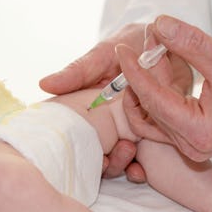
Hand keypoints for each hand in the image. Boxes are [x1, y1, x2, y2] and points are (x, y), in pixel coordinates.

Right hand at [39, 24, 145, 179]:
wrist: (168, 41)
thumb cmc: (129, 44)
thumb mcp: (101, 57)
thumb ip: (76, 73)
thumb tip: (43, 84)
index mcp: (88, 109)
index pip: (75, 137)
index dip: (76, 152)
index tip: (85, 157)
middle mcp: (106, 124)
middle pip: (98, 155)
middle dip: (107, 162)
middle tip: (117, 151)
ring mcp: (130, 130)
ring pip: (120, 159)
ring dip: (122, 163)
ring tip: (129, 151)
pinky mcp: (154, 130)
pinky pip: (145, 156)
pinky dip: (141, 167)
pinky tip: (141, 169)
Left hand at [118, 15, 211, 160]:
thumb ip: (192, 43)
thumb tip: (160, 24)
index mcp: (198, 132)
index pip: (154, 99)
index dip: (135, 73)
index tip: (123, 51)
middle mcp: (188, 143)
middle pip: (151, 103)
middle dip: (144, 69)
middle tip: (146, 39)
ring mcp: (186, 142)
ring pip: (153, 108)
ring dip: (149, 77)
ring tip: (154, 47)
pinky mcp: (185, 135)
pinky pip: (161, 111)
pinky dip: (158, 87)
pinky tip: (161, 63)